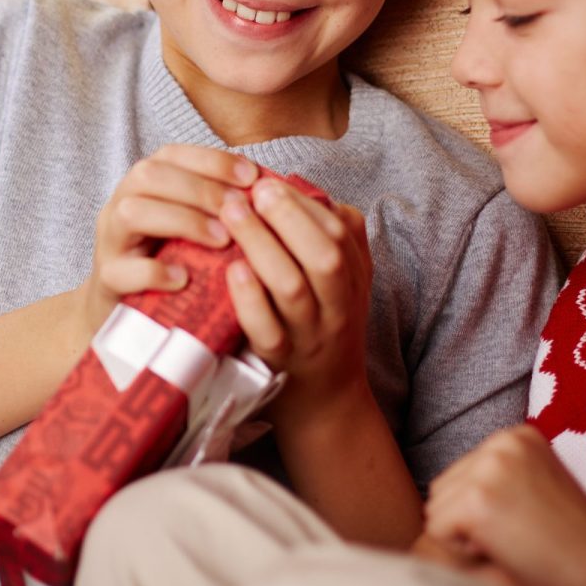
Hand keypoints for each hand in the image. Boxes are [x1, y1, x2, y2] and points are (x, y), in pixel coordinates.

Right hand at [82, 145, 254, 331]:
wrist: (128, 311)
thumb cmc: (172, 261)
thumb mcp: (195, 227)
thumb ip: (219, 207)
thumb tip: (269, 192)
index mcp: (144, 185)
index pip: (172, 154)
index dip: (212, 160)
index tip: (251, 177)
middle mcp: (121, 203)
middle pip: (148, 174)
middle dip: (200, 189)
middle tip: (240, 211)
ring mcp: (109, 241)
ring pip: (131, 213)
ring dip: (182, 221)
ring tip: (221, 240)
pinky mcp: (106, 280)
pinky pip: (120, 270)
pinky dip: (154, 272)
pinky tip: (184, 278)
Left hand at [219, 178, 372, 419]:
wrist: (325, 402)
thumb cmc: (326, 326)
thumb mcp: (345, 282)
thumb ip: (336, 238)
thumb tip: (307, 190)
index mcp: (353, 281)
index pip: (339, 233)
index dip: (303, 205)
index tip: (267, 182)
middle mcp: (336, 308)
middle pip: (323, 257)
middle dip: (287, 218)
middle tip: (250, 191)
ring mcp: (309, 336)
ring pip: (292, 287)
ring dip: (261, 245)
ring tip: (231, 214)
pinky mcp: (279, 362)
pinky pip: (267, 329)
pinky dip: (249, 298)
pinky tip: (231, 270)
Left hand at [421, 424, 585, 585]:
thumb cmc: (575, 540)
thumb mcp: (538, 486)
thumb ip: (499, 477)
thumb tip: (442, 493)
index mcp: (516, 435)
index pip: (461, 475)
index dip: (485, 512)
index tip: (528, 521)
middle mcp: (500, 441)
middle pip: (443, 489)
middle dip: (468, 522)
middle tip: (520, 535)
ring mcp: (488, 467)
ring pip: (436, 510)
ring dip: (464, 536)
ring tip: (513, 541)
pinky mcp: (476, 499)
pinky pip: (438, 532)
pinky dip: (463, 552)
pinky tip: (506, 550)